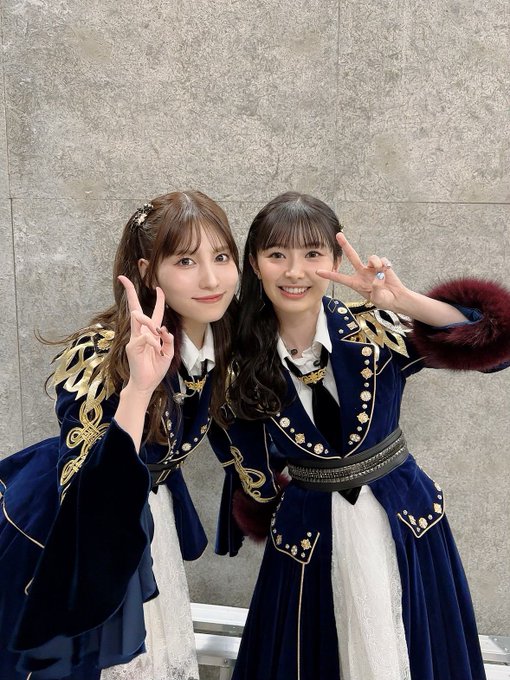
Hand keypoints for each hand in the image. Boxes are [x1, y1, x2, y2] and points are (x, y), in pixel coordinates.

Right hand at [118, 275, 173, 395]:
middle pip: (135, 308)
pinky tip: (156, 350)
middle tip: (124, 278)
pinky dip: (154, 342)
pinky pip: (146, 337)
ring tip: (157, 335)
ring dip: (149, 321)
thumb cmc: (156, 368)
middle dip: (130, 293)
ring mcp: (135, 338)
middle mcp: (141, 333)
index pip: (153, 313)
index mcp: (151, 333)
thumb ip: (168, 340)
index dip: (157, 300)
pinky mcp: (132, 346)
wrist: (146, 384)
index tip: (158, 287)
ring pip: (139, 319)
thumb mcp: (168, 353)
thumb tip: (163, 329)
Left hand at [316, 233, 406, 309]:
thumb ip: (376, 289)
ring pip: (371, 258)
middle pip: (352, 256)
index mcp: (356, 283)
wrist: (396, 298)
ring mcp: (372, 268)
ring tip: (382, 273)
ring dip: (376, 263)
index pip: (340, 278)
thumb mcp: (377, 298)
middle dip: (345, 245)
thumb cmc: (384, 300)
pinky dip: (385, 265)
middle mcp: (362, 273)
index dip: (329, 275)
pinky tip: (387, 271)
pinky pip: (382, 260)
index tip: (318, 271)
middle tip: (338, 234)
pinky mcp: (382, 265)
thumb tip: (377, 277)